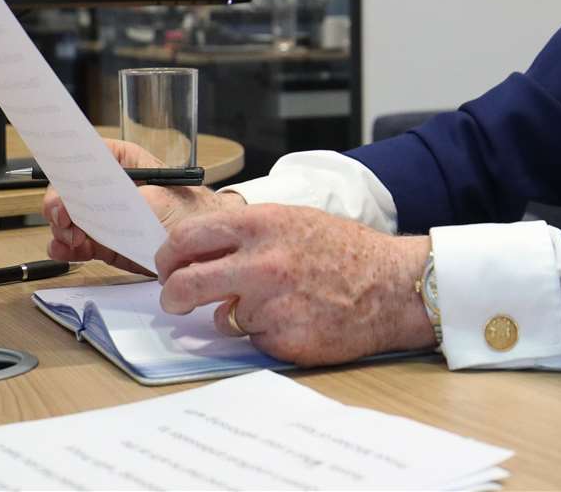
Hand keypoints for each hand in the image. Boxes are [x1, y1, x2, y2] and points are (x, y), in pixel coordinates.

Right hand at [44, 138, 242, 274]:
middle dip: (59, 202)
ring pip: (66, 218)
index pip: (85, 153)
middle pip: (68, 188)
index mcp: (123, 162)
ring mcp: (103, 215)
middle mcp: (108, 187)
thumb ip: (127, 199)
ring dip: (61, 229)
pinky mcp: (102, 242)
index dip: (66, 162)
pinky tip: (68, 251)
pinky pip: (73, 243)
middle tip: (63, 218)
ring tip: (73, 240)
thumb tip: (95, 199)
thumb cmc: (193, 214)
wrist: (207, 249)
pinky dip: (65, 248)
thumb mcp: (162, 201)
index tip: (58, 177)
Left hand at [154, 204, 434, 365]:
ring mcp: (271, 304)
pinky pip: (254, 340)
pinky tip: (296, 319)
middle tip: (176, 301)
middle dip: (173, 297)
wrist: (392, 285)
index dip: (168, 258)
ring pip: (222, 318)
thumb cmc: (343, 250)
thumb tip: (198, 252)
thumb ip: (245, 234)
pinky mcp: (283, 339)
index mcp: (259, 225)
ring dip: (237, 315)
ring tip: (276, 302)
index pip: (186, 238)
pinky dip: (266, 333)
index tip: (167, 268)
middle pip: (185, 285)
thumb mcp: (291, 220)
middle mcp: (260, 263)